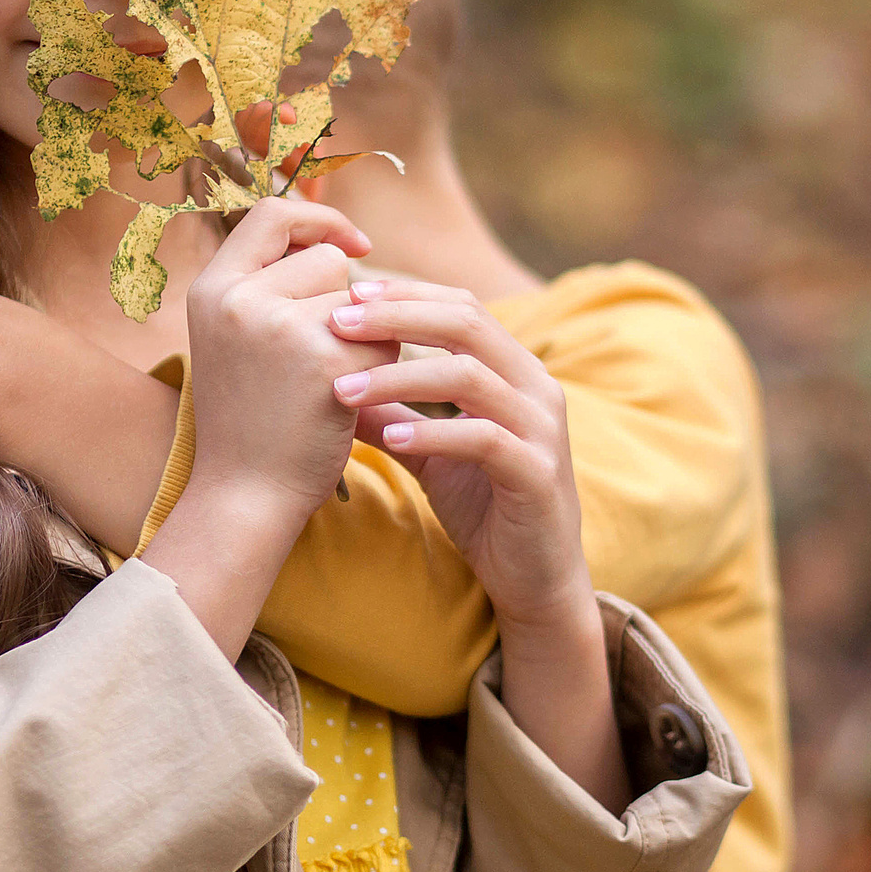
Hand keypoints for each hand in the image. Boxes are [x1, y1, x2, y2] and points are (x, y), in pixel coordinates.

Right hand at [181, 200, 394, 518]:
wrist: (246, 495)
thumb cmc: (249, 420)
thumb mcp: (235, 339)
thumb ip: (267, 287)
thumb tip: (338, 243)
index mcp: (211, 288)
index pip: (273, 213)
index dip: (318, 219)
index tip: (354, 245)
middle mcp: (239, 299)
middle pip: (328, 260)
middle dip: (342, 302)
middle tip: (313, 361)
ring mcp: (282, 327)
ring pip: (363, 300)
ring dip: (365, 335)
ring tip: (326, 382)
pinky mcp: (326, 359)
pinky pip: (384, 337)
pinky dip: (381, 366)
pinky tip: (347, 401)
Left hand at [326, 278, 591, 637]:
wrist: (535, 577)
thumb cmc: (484, 506)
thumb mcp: (428, 451)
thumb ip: (391, 415)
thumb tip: (330, 383)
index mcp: (513, 369)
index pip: (460, 306)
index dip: (404, 294)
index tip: (347, 294)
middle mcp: (535, 386)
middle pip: (466, 322)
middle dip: (396, 316)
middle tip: (336, 322)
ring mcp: (541, 428)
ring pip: (469, 375)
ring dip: (399, 376)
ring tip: (343, 388)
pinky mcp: (537, 473)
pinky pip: (484, 439)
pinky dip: (433, 433)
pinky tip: (391, 439)